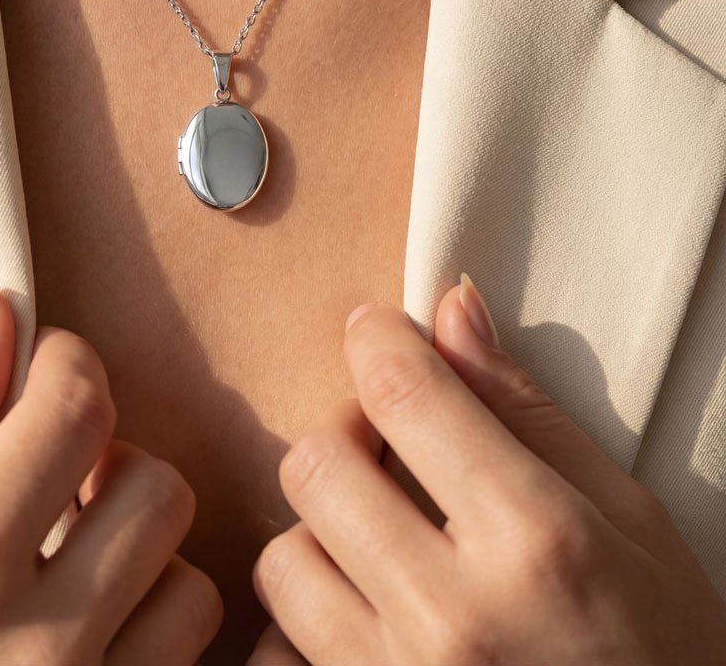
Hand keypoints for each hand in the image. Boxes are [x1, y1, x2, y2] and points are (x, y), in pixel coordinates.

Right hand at [0, 279, 222, 663]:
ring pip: (188, 587)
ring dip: (137, 560)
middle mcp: (41, 652)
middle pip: (158, 489)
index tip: (42, 375)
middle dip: (109, 460)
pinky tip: (83, 636)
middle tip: (49, 478)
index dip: (66, 367)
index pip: (78, 410)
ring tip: (65, 572)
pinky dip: (148, 639)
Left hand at [248, 276, 725, 663]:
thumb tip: (450, 311)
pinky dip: (301, 630)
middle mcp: (455, 615)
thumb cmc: (667, 653)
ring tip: (379, 540)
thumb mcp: (629, 520)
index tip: (376, 330)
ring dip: (322, 534)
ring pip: (283, 561)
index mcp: (535, 540)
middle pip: (318, 466)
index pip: (404, 394)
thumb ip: (527, 411)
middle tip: (387, 442)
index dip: (377, 339)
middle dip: (346, 433)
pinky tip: (362, 616)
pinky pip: (276, 658)